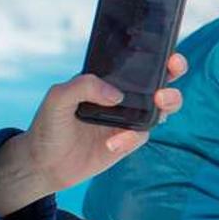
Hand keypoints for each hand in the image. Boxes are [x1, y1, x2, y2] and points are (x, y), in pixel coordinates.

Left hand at [0, 54, 187, 215]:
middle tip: (169, 73)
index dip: (157, 56)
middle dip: (173, 73)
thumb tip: (116, 94)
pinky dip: (131, 137)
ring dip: (169, 103)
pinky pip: (141, 134)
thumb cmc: (48, 126)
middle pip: (159, 80)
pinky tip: (111, 144)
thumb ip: (83, 86)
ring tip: (160, 103)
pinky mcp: (128, 141)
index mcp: (106, 79)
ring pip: (161, 107)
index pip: (135, 62)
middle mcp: (122, 96)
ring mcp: (127, 118)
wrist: (45, 164)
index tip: (168, 54)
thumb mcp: (57, 98)